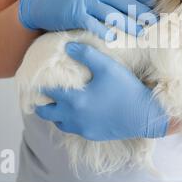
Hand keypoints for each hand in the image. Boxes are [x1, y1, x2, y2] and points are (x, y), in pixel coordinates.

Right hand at [18, 0, 153, 38]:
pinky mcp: (75, 14)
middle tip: (155, 21)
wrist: (39, 2)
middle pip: (123, 2)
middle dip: (141, 12)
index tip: (155, 6)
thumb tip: (127, 3)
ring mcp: (84, 1)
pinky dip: (104, 32)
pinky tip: (114, 39)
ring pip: (112, 14)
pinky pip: (93, 24)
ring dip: (128, 25)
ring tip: (141, 33)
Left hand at [35, 43, 168, 140]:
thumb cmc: (126, 89)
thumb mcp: (107, 67)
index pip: (48, 93)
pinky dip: (69, 121)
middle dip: (41, 104)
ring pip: (58, 123)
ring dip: (55, 114)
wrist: (144, 115)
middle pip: (46, 113)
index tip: (37, 80)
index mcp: (74, 100)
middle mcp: (74, 117)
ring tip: (59, 103)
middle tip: (43, 94)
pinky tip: (78, 112)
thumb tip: (68, 46)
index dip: (40, 86)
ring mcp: (82, 128)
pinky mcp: (92, 135)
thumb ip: (86, 54)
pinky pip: (73, 129)